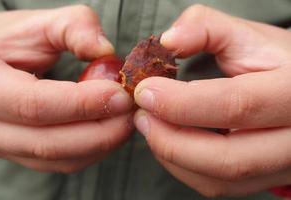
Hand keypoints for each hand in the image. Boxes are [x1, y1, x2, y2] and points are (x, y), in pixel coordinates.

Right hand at [0, 5, 132, 172]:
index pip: (36, 106)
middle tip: (132, 110)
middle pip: (50, 144)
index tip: (121, 94)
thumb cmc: (8, 44)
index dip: (84, 103)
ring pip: (59, 159)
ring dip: (101, 143)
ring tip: (126, 118)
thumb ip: (71, 28)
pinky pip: (62, 162)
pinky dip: (93, 149)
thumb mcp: (34, 26)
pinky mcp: (24, 152)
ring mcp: (5, 145)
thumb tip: (105, 51)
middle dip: (100, 131)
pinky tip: (111, 128)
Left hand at [134, 5, 290, 196]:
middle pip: (228, 158)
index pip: (236, 105)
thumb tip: (168, 40)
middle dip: (171, 140)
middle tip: (143, 116)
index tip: (146, 92)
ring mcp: (283, 165)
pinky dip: (184, 167)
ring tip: (152, 127)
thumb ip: (206, 28)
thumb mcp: (247, 36)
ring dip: (173, 156)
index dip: (181, 102)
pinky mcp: (265, 177)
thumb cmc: (275, 62)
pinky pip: (218, 186)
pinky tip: (171, 141)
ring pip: (220, 180)